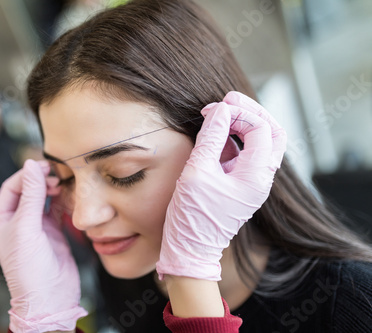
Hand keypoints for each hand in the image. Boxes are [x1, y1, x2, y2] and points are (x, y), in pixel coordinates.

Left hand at [0, 159, 87, 331]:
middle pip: (28, 190)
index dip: (25, 174)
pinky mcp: (54, 232)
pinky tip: (69, 194)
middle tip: (55, 172)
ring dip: (52, 188)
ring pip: (43, 198)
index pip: (11, 188)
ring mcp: (37, 227)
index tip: (42, 166)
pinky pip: (57, 209)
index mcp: (2, 220)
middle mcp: (18, 221)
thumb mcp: (26, 228)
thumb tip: (31, 165)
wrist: (50, 298)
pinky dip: (63, 199)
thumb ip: (30, 195)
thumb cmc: (29, 268)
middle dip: (40, 179)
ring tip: (62, 182)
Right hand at [156, 91, 286, 280]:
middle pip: (272, 134)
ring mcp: (251, 182)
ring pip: (260, 143)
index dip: (239, 112)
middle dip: (252, 112)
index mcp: (255, 177)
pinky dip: (233, 139)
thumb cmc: (192, 216)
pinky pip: (244, 154)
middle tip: (229, 99)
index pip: (260, 129)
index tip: (213, 109)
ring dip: (243, 124)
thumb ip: (211, 137)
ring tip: (220, 112)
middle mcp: (260, 179)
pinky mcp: (238, 184)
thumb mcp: (197, 172)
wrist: (189, 249)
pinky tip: (215, 132)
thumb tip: (220, 110)